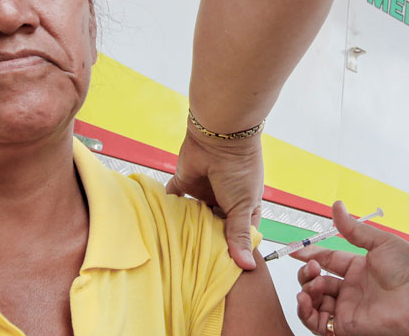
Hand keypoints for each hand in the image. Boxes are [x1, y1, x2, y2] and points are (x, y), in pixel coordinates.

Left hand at [166, 126, 263, 269]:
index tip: (222, 272)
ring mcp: (203, 193)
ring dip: (187, 228)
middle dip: (206, 243)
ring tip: (177, 252)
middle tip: (196, 268)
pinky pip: (174, 200)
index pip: (238, 236)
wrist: (219, 136)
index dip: (232, 252)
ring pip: (193, 217)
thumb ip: (239, 234)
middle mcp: (224, 203)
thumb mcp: (242, 205)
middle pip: (214, 228)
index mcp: (244, 208)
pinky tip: (161, 227)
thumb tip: (247, 266)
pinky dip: (168, 210)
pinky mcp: (184, 183)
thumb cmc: (238, 170)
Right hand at [292, 201, 408, 335]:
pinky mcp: (346, 326)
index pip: (326, 260)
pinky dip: (305, 311)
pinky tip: (305, 298)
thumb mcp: (379, 242)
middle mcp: (351, 289)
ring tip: (314, 281)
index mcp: (358, 268)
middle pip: (316, 281)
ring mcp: (348, 308)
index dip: (310, 255)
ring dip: (306, 289)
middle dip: (307, 272)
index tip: (296, 249)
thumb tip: (336, 205)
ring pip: (313, 301)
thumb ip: (353, 228)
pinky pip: (317, 323)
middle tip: (311, 267)